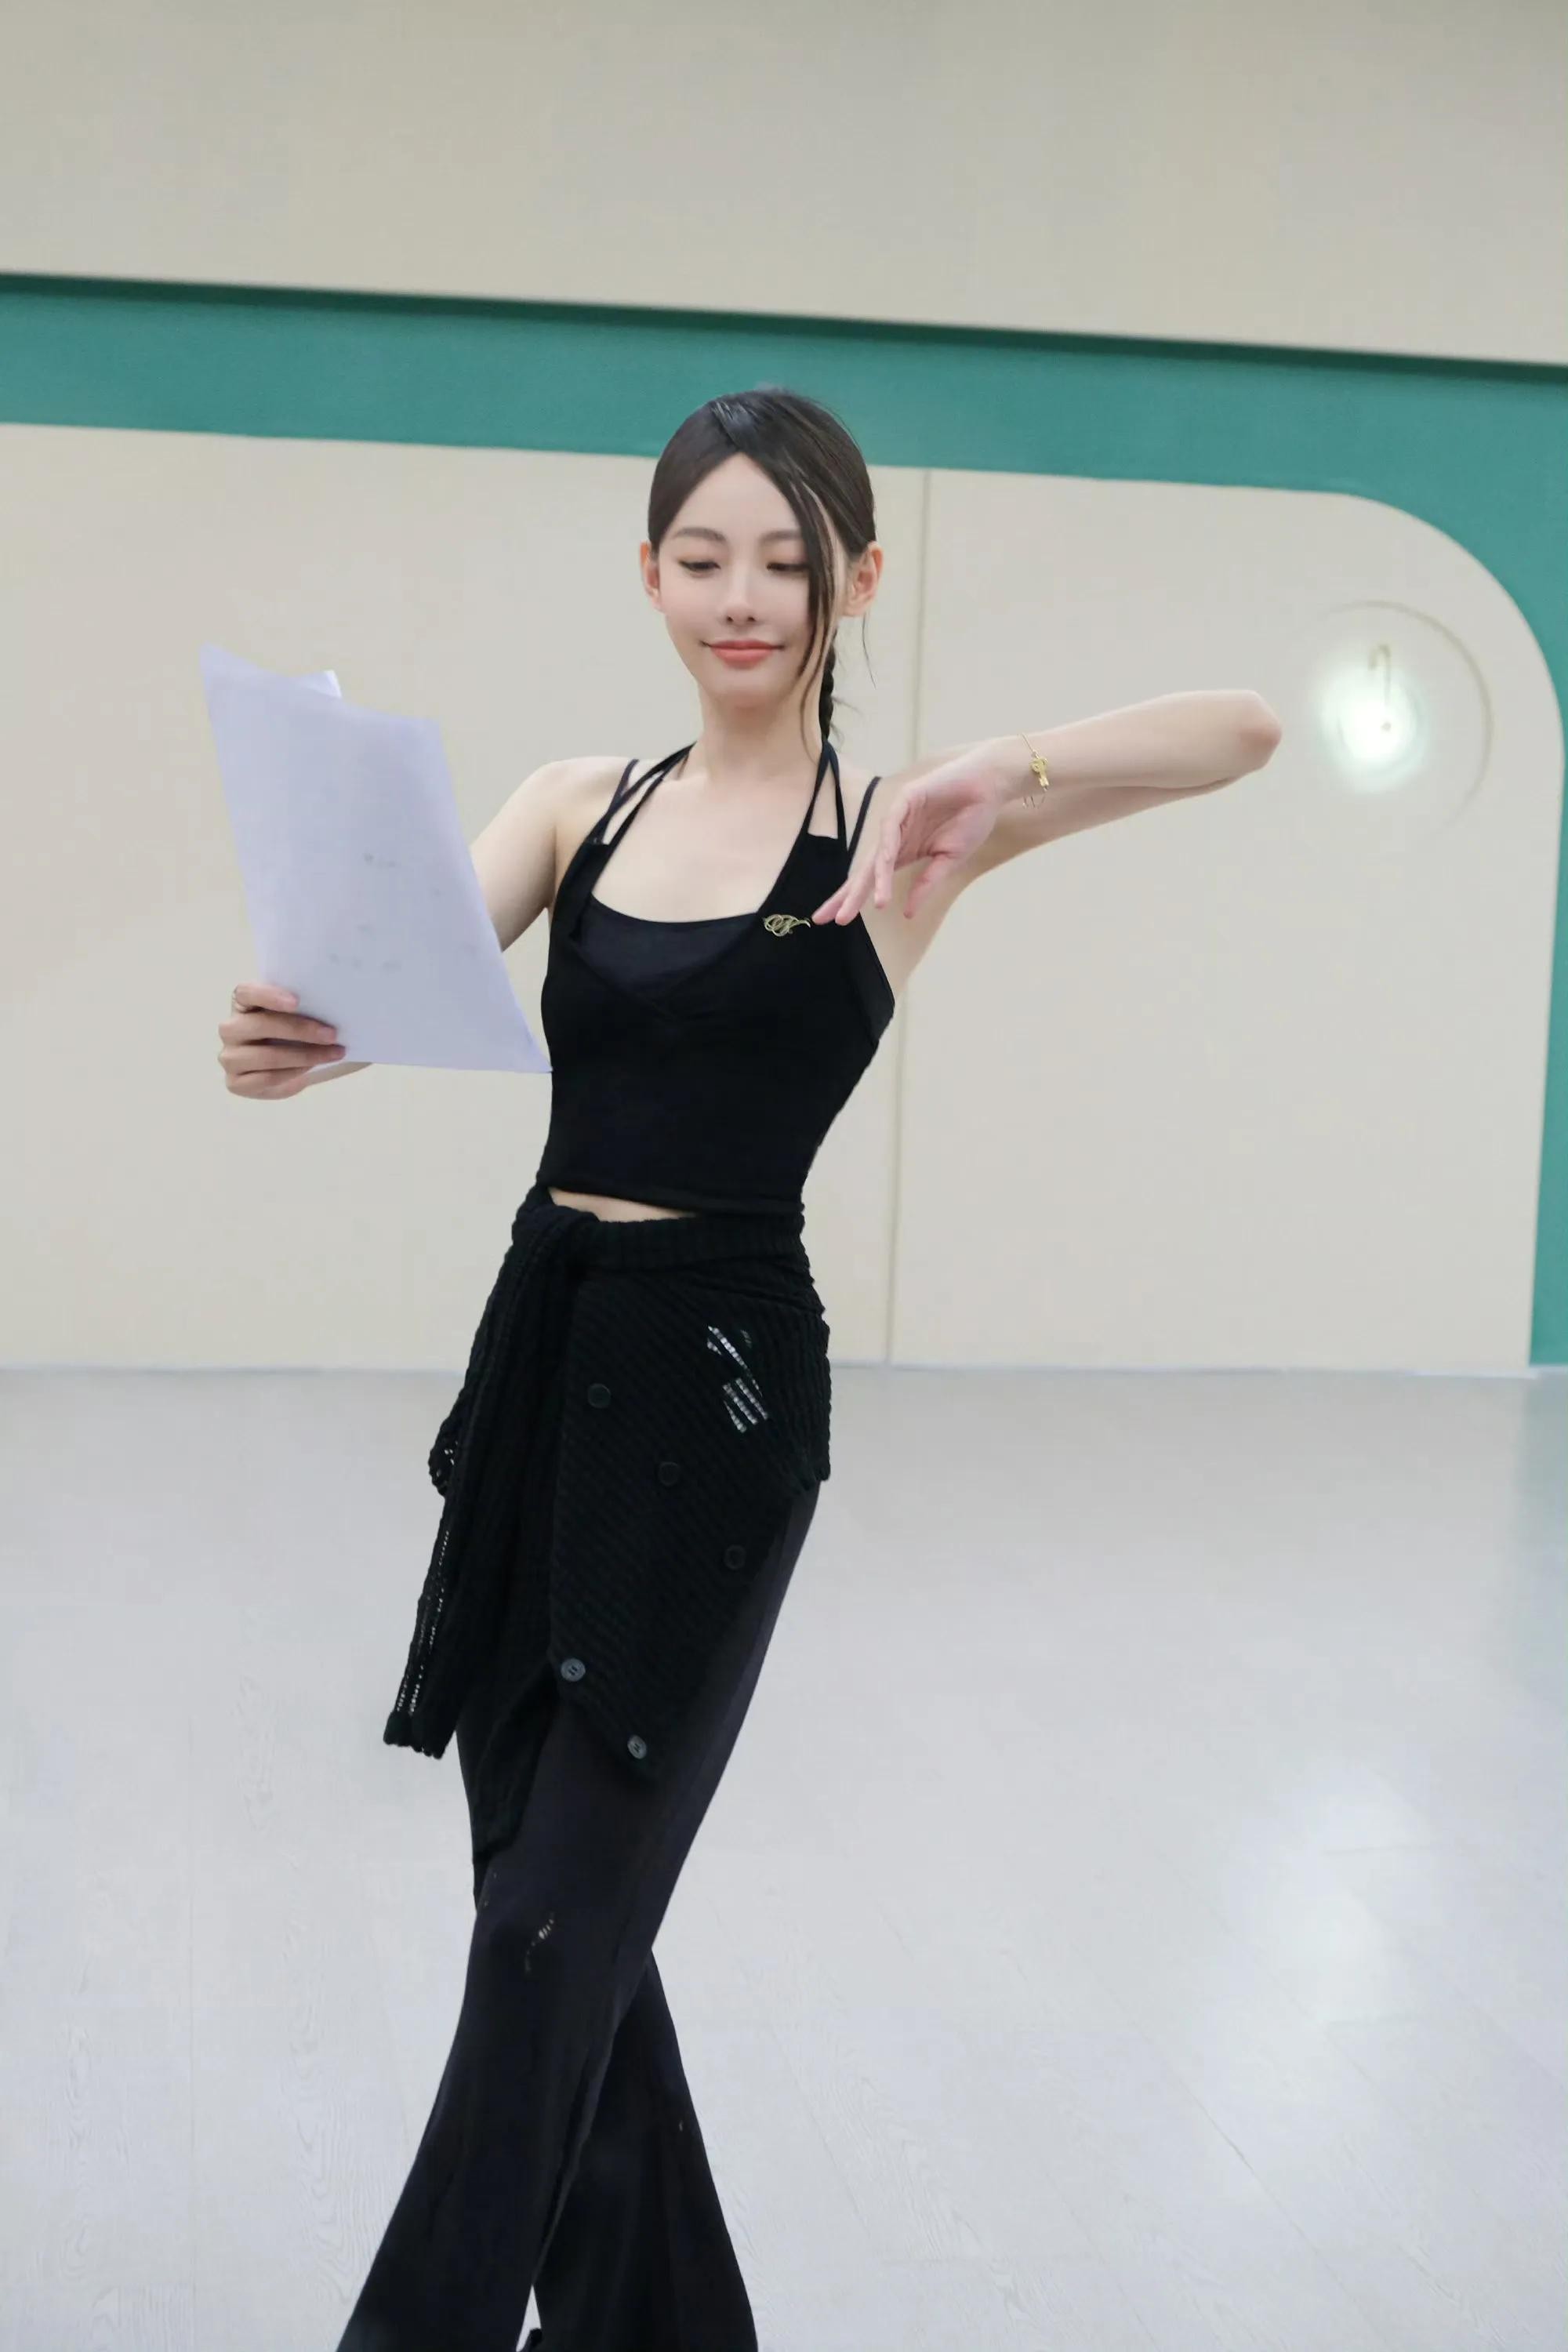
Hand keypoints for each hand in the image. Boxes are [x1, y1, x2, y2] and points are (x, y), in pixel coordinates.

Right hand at [218, 983, 345, 1098]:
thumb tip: (330, 1008)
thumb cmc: (288, 1035)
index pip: (246, 992)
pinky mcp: (235, 1082)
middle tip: (332, 1034)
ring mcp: (229, 1057)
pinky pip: (267, 1078)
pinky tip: (311, 1069)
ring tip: (332, 1053)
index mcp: (240, 1003)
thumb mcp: (293, 1016)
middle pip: (260, 1025)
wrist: (281, 1070)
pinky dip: (293, 1073)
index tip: (297, 1001)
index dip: (269, 995)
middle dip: (300, 1030)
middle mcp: (230, 1028)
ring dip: (304, 1056)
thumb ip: (301, 1008)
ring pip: (267, 1056)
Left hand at [811, 749, 1007, 925]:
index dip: (855, 898)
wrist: (989, 787)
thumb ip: (927, 884)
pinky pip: (891, 830)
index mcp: (904, 851)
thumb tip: (906, 914)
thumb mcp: (949, 861)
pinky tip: (883, 871)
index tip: (837, 921)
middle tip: (826, 918)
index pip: (873, 879)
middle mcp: (895, 837)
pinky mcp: (905, 801)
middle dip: (846, 895)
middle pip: (865, 870)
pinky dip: (887, 852)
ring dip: (868, 882)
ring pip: (876, 855)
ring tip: (861, 907)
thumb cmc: (971, 819)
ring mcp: (897, 818)